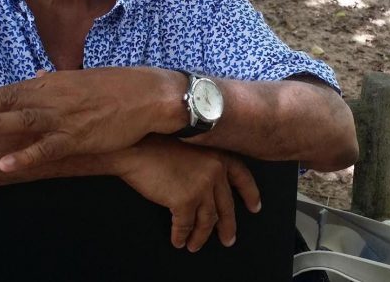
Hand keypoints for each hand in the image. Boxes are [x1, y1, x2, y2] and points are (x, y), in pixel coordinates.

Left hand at [0, 67, 183, 171]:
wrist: (150, 95)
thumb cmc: (119, 86)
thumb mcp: (82, 80)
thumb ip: (55, 82)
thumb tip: (35, 76)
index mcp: (51, 84)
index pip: (9, 90)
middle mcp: (53, 98)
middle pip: (9, 100)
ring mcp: (65, 118)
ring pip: (24, 120)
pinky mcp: (79, 138)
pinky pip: (47, 149)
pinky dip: (26, 156)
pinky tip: (6, 163)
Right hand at [118, 136, 260, 252]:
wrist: (135, 147)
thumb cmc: (156, 143)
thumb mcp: (191, 147)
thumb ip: (205, 163)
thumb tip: (209, 189)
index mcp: (219, 156)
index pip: (243, 178)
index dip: (250, 195)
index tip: (254, 207)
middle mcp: (215, 172)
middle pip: (226, 206)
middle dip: (228, 226)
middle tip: (228, 238)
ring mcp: (201, 187)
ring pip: (207, 221)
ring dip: (201, 237)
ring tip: (195, 245)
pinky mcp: (184, 201)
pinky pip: (185, 226)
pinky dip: (181, 236)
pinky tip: (179, 240)